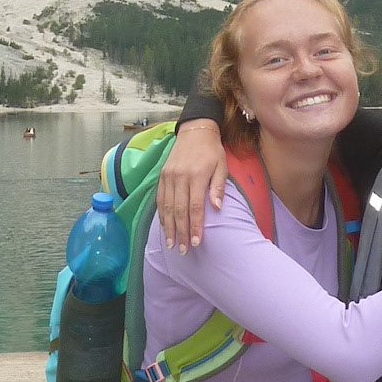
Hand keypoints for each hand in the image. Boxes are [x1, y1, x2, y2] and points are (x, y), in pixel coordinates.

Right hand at [155, 119, 226, 251]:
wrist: (195, 131)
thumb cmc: (212, 151)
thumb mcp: (221, 166)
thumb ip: (218, 187)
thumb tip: (217, 208)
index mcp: (196, 176)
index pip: (195, 207)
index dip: (195, 226)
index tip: (196, 242)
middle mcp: (179, 177)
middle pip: (179, 210)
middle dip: (181, 232)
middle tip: (182, 250)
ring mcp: (168, 176)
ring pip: (167, 207)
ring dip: (169, 227)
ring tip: (171, 244)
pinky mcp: (162, 176)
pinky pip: (160, 199)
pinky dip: (161, 214)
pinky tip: (164, 227)